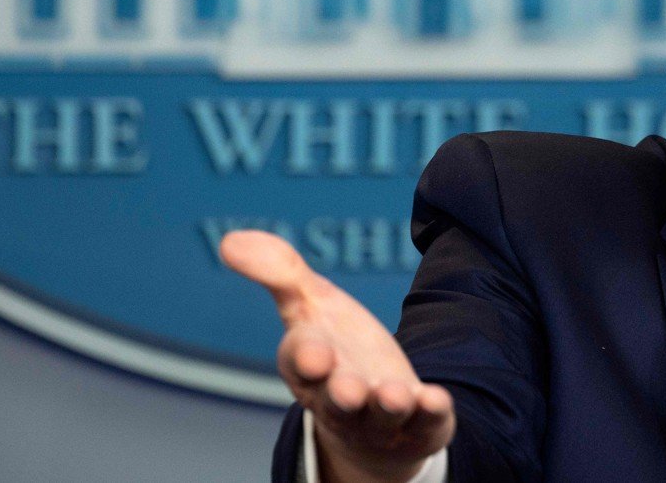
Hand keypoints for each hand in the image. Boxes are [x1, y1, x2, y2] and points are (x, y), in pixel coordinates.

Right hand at [220, 230, 454, 482]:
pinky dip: (430, 412)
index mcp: (309, 368)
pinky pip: (426, 422)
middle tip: (347, 389)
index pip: (300, 362)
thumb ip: (279, 273)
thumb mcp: (311, 305)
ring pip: (381, 415)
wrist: (375, 410)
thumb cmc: (336, 350)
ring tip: (394, 395)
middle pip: (337, 400)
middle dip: (341, 394)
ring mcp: (381, 417)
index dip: (305, 357)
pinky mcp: (420, 424)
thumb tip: (230, 240)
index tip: (312, 353)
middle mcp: (341, 399)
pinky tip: (435, 398)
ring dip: (386, 405)